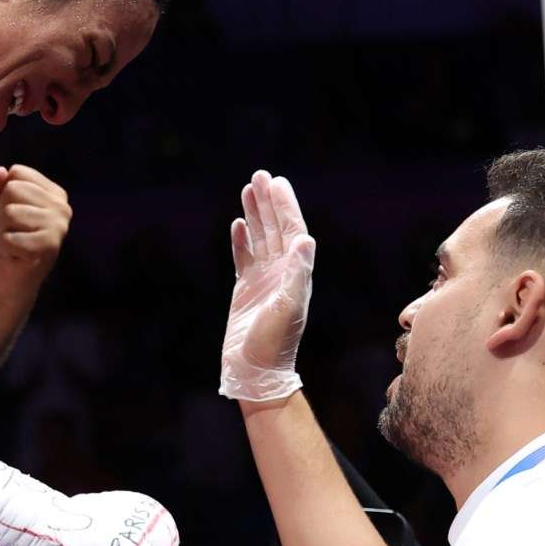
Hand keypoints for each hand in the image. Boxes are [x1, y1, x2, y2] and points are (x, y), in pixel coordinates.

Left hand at [0, 165, 70, 295]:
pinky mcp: (49, 247)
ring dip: (3, 230)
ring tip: (15, 242)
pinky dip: (5, 247)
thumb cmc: (6, 237)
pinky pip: (9, 237)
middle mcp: (62, 207)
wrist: (9, 277)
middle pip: (12, 190)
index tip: (14, 215)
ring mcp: (59, 227)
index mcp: (54, 193)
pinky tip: (17, 255)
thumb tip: (0, 172)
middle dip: (2, 212)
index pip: (16, 173)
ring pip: (9, 212)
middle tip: (14, 231)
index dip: (4, 194)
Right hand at [219, 170, 315, 401]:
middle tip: (260, 175)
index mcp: (296, 273)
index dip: (285, 206)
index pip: (292, 230)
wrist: (256, 370)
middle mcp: (283, 272)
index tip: (276, 183)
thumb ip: (297, 273)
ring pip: (260, 238)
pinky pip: (244, 257)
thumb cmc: (274, 342)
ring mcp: (264, 279)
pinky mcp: (246, 289)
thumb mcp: (288, 306)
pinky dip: (242, 240)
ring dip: (255, 214)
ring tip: (248, 189)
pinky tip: (238, 224)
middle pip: (276, 228)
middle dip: (269, 202)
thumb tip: (305, 239)